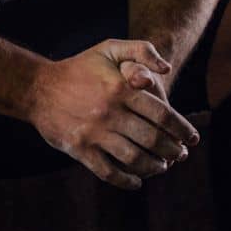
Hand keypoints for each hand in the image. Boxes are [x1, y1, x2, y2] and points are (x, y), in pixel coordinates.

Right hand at [28, 39, 201, 190]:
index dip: (182, 129)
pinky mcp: (80, 149)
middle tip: (181, 155)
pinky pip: (108, 171)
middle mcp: (110, 112)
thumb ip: (141, 51)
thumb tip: (167, 68)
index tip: (192, 138)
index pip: (163, 114)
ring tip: (163, 166)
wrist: (38, 88)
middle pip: (153, 139)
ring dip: (154, 166)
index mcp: (122, 88)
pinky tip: (136, 181)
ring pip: (134, 158)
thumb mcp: (109, 48)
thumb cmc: (79, 67)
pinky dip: (126, 180)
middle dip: (173, 150)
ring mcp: (95, 133)